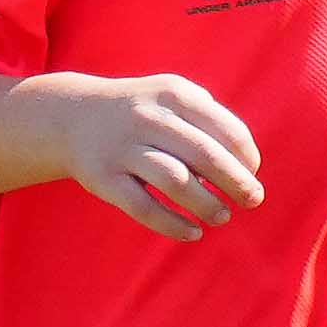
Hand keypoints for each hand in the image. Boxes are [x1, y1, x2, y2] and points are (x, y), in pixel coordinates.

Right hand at [38, 71, 263, 239]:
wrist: (73, 116)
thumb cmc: (143, 112)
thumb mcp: (173, 99)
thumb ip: (210, 122)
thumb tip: (246, 167)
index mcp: (174, 94)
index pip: (225, 129)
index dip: (246, 157)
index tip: (251, 173)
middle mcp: (148, 117)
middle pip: (204, 155)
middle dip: (236, 182)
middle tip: (253, 200)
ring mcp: (122, 148)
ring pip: (175, 181)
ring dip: (206, 204)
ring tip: (222, 217)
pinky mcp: (103, 178)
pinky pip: (143, 207)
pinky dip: (172, 224)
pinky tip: (193, 232)